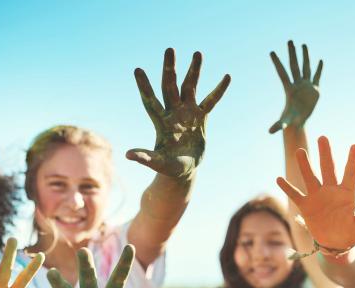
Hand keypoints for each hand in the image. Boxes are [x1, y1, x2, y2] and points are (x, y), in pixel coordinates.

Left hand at [127, 48, 230, 178]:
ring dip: (193, 71)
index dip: (144, 86)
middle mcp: (173, 113)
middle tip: (170, 49)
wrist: (184, 170)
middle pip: (170, 86)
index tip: (137, 69)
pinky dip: (218, 90)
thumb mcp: (158, 164)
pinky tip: (226, 76)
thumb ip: (145, 158)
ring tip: (197, 52)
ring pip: (190, 87)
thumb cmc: (169, 168)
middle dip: (169, 68)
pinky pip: (211, 100)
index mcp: (161, 122)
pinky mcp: (201, 117)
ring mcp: (187, 113)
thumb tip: (128, 155)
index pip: (150, 100)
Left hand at [269, 40, 322, 133]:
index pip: (282, 72)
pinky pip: (317, 77)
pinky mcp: (314, 90)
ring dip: (305, 56)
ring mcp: (306, 86)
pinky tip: (320, 60)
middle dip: (292, 54)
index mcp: (289, 89)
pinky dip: (319, 69)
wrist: (299, 121)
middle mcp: (297, 84)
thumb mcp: (285, 123)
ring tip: (303, 45)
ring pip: (305, 68)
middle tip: (289, 41)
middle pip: (294, 66)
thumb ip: (278, 125)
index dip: (277, 62)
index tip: (271, 52)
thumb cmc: (290, 121)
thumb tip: (270, 132)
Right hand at [277, 136, 354, 250]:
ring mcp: (317, 197)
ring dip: (305, 165)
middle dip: (325, 153)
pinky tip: (279, 179)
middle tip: (322, 138)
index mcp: (347, 194)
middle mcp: (331, 191)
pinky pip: (295, 195)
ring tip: (299, 151)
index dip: (353, 161)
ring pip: (310, 177)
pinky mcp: (306, 206)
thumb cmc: (350, 234)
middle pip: (328, 169)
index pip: (350, 174)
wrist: (335, 244)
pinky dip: (287, 188)